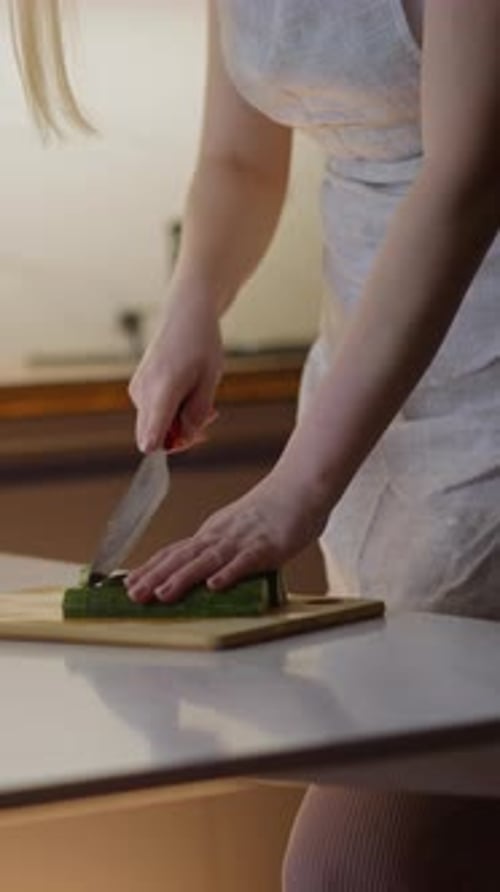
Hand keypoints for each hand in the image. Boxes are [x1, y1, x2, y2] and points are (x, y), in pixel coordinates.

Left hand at [126, 466, 329, 602]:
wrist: (301, 485)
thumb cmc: (275, 511)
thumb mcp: (239, 529)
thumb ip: (222, 549)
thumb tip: (205, 574)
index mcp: (213, 532)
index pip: (175, 552)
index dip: (151, 568)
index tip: (129, 583)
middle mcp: (221, 535)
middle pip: (183, 557)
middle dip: (156, 577)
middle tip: (132, 595)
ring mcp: (242, 539)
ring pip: (207, 560)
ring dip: (183, 578)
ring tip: (162, 594)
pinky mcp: (266, 545)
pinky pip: (245, 561)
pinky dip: (228, 573)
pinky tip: (214, 586)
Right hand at [129, 289, 222, 451]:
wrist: (185, 316)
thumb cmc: (201, 344)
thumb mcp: (210, 380)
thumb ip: (198, 412)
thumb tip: (187, 438)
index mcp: (162, 392)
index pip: (151, 440)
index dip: (174, 447)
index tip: (198, 434)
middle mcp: (143, 394)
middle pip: (153, 438)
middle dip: (182, 435)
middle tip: (209, 416)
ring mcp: (137, 390)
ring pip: (156, 425)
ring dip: (180, 421)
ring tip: (203, 400)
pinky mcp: (137, 388)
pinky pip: (153, 413)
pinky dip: (172, 411)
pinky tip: (188, 394)